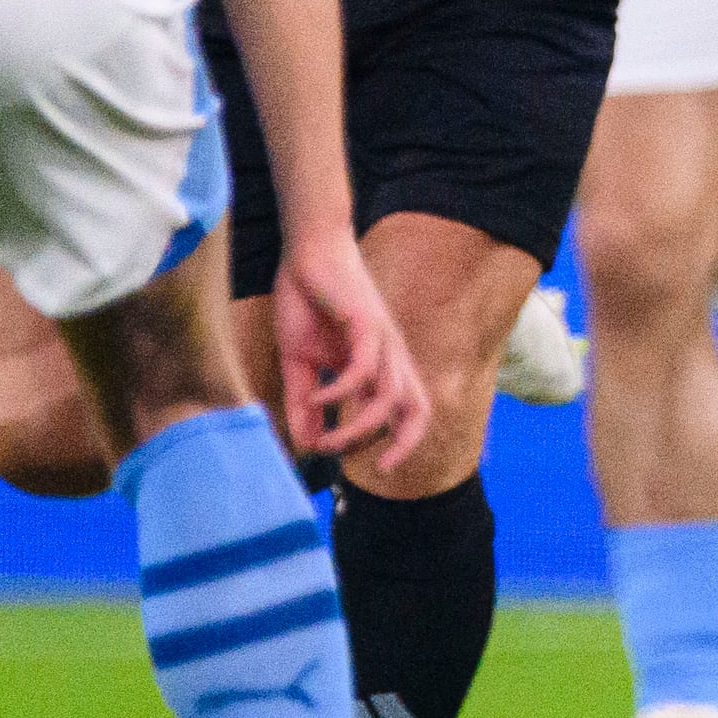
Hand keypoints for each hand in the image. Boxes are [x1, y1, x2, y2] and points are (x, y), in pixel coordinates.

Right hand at [272, 231, 430, 481]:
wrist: (308, 251)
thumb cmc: (309, 302)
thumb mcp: (299, 362)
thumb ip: (304, 402)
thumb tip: (303, 443)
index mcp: (380, 367)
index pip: (407, 411)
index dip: (401, 441)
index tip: (373, 466)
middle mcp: (389, 357)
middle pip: (418, 407)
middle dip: (405, 442)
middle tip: (379, 466)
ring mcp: (381, 340)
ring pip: (390, 396)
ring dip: (358, 426)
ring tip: (325, 441)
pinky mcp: (366, 323)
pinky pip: (363, 367)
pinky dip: (341, 390)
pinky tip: (317, 398)